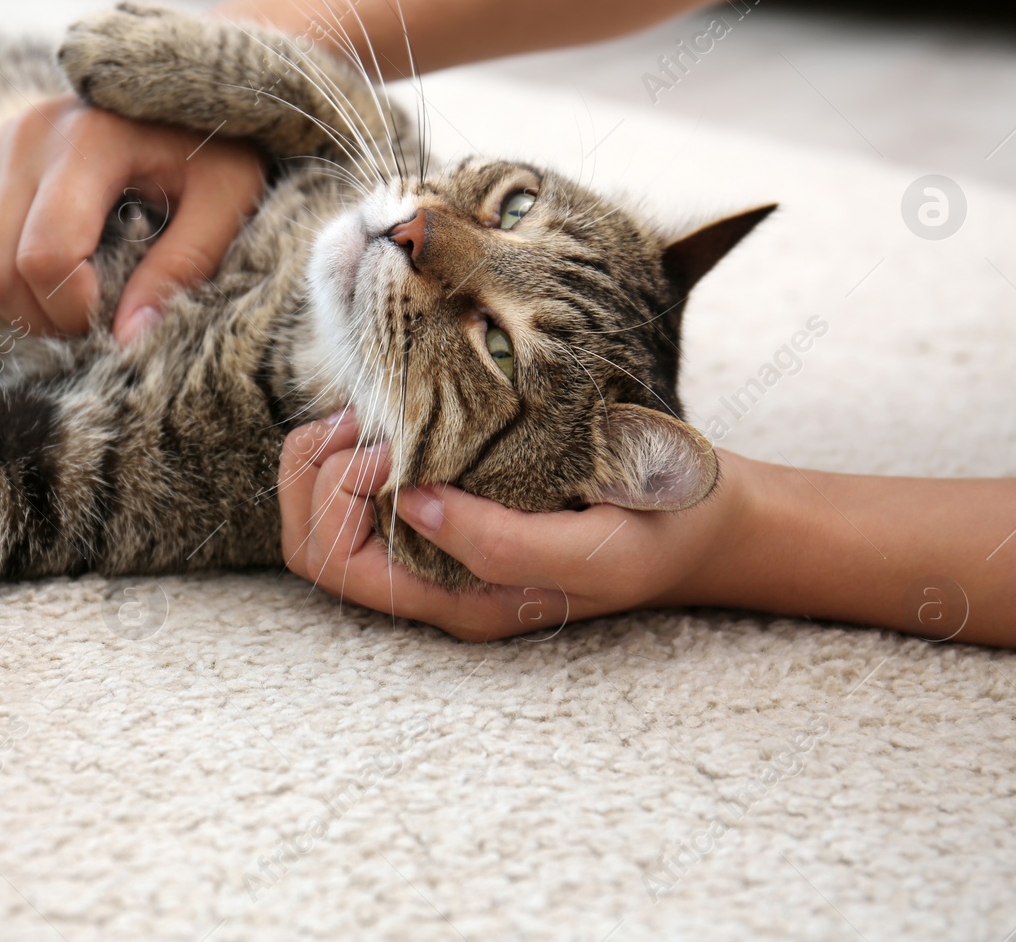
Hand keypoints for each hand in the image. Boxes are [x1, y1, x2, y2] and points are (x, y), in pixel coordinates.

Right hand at [0, 95, 264, 340]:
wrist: (187, 88)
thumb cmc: (216, 149)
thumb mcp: (227, 200)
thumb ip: (184, 266)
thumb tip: (129, 338)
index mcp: (90, 140)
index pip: (45, 255)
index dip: (73, 309)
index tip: (115, 317)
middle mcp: (28, 137)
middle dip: (43, 316)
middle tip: (94, 317)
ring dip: (8, 304)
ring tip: (65, 300)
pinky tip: (36, 281)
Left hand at [278, 412, 752, 640]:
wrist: (704, 518)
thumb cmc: (657, 533)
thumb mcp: (597, 550)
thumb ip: (503, 545)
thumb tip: (411, 504)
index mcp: (458, 601)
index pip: (339, 565)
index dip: (334, 499)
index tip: (388, 445)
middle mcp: (432, 578)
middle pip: (313, 543)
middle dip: (310, 474)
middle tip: (358, 420)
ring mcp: (435, 542)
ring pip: (327, 513)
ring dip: (326, 455)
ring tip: (366, 412)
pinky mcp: (450, 504)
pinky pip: (364, 486)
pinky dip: (354, 443)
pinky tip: (389, 412)